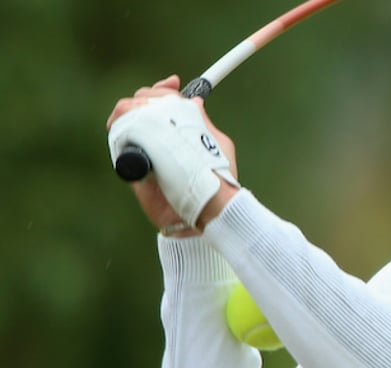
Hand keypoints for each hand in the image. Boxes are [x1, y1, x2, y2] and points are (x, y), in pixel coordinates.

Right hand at [107, 76, 239, 230]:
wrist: (209, 207)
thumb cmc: (217, 178)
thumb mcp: (216, 142)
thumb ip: (202, 122)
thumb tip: (195, 100)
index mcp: (177, 133)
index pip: (161, 104)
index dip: (162, 91)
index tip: (173, 82)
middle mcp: (157, 141)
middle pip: (140, 107)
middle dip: (148, 96)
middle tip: (162, 96)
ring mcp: (143, 152)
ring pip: (125, 120)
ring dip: (135, 108)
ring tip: (151, 108)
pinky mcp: (131, 168)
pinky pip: (118, 143)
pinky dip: (123, 129)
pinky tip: (136, 122)